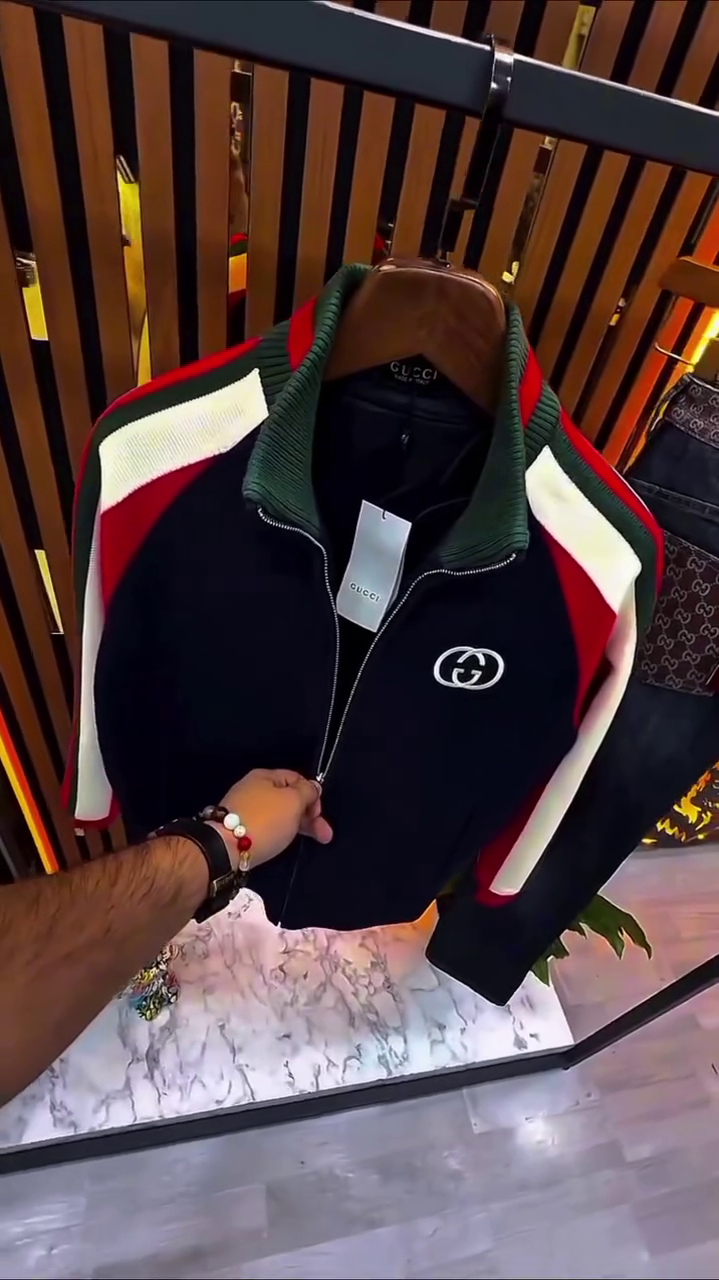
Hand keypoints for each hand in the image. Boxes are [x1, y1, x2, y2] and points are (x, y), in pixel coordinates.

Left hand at [215, 769, 332, 868]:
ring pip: (279, 815)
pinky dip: (281, 834)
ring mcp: (244, 809)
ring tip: (314, 842)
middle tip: (325, 836)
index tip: (319, 814)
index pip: (296, 778)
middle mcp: (253, 789)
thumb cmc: (265, 820)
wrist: (226, 849)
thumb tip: (313, 787)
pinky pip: (267, 827)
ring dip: (298, 826)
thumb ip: (307, 791)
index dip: (312, 794)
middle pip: (288, 798)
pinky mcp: (239, 829)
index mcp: (264, 776)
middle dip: (310, 816)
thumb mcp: (293, 801)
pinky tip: (287, 842)